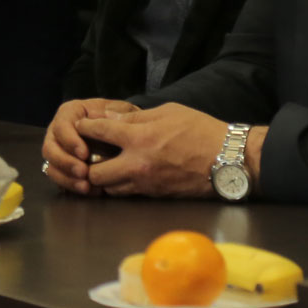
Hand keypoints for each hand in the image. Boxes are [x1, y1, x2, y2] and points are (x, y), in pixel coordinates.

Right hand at [40, 98, 138, 194]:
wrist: (122, 131)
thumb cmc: (118, 118)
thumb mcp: (120, 110)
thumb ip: (114, 113)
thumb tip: (104, 117)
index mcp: (69, 113)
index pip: (61, 126)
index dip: (70, 141)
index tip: (84, 154)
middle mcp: (58, 132)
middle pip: (50, 148)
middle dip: (65, 163)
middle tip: (83, 173)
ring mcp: (58, 151)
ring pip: (51, 166)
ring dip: (66, 178)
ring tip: (85, 186)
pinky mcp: (62, 168)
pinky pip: (60, 180)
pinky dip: (72, 187)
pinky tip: (89, 191)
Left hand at [79, 103, 225, 197]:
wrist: (227, 160)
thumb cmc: (200, 130)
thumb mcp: (169, 112)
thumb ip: (136, 117)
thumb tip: (111, 118)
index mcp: (140, 137)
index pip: (100, 132)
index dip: (85, 127)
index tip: (80, 125)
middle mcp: (137, 163)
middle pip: (94, 172)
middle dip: (88, 163)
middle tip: (90, 153)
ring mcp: (145, 183)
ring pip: (108, 188)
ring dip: (103, 178)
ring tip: (106, 165)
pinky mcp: (153, 195)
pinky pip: (127, 193)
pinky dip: (120, 186)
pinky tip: (124, 175)